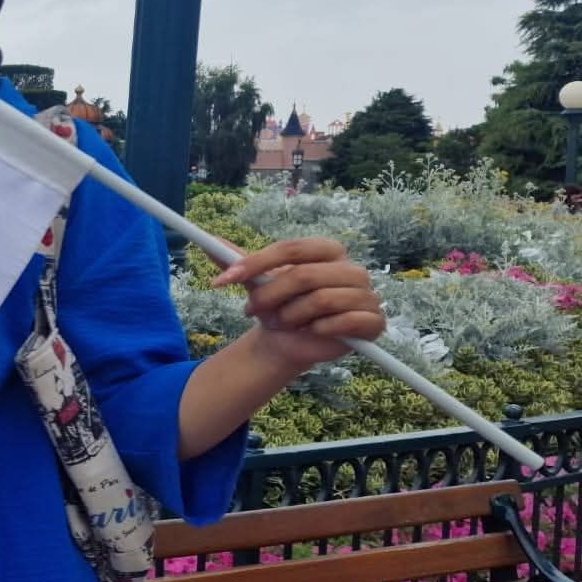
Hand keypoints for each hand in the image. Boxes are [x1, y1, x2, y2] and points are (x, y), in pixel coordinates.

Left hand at [211, 237, 385, 373]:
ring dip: (291, 316)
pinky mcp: (373, 322)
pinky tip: (311, 331)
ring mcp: (366, 295)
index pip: (292, 248)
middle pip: (304, 275)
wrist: (289, 340)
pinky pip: (342, 322)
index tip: (222, 280)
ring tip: (283, 322)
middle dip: (270, 296)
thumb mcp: (254, 282)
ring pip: (320, 300)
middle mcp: (351, 269)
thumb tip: (209, 242)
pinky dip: (318, 329)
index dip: (256, 262)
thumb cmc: (277, 305)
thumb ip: (235, 262)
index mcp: (327, 250)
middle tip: (252, 310)